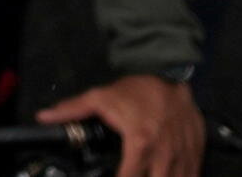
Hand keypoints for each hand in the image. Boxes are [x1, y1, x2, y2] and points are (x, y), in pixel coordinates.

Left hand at [39, 74, 202, 176]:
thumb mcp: (101, 97)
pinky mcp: (196, 155)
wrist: (172, 74)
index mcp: (140, 144)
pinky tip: (167, 176)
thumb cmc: (138, 89)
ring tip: (146, 174)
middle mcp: (164, 155)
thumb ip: (73, 111)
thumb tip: (45, 118)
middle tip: (128, 174)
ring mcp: (183, 157)